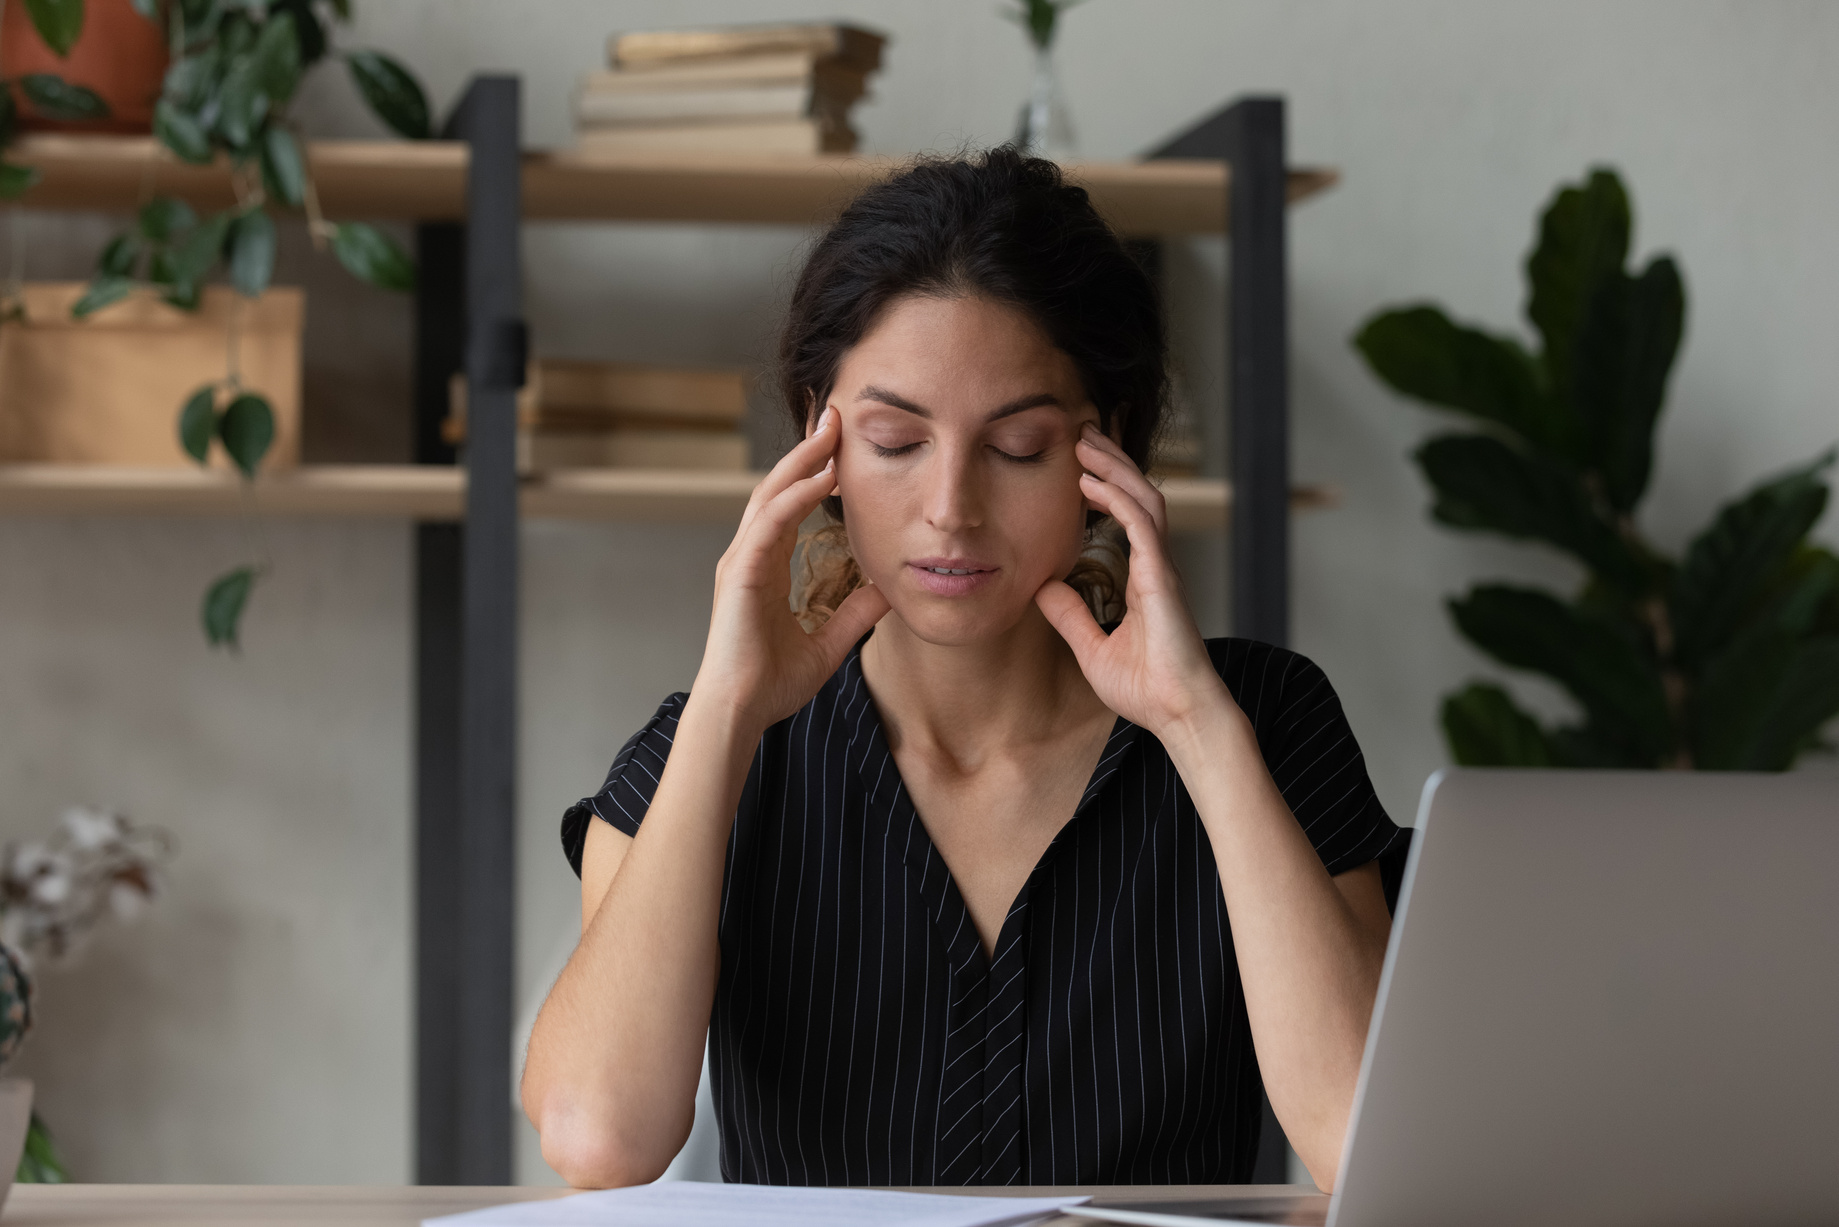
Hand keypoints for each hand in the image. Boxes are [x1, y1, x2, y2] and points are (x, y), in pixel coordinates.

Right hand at [693, 407, 890, 735]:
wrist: (740, 712)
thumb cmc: (772, 684)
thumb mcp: (829, 642)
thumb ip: (855, 613)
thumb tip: (888, 589)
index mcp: (764, 568)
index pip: (790, 507)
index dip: (813, 474)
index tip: (841, 448)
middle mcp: (750, 556)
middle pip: (778, 487)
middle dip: (807, 450)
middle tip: (836, 416)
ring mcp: (741, 561)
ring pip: (771, 493)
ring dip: (802, 459)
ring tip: (832, 428)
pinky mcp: (739, 572)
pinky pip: (769, 522)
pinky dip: (795, 494)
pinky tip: (823, 475)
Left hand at [1034, 423, 1237, 742]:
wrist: (1179, 714)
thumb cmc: (1146, 690)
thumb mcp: (1092, 648)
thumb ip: (1071, 616)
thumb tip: (1043, 588)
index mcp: (1144, 578)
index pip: (1129, 516)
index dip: (1108, 486)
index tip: (1080, 464)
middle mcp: (1156, 566)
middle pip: (1138, 496)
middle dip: (1111, 462)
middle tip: (1082, 433)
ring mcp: (1162, 569)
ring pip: (1144, 499)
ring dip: (1114, 468)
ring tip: (1085, 443)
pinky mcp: (1163, 579)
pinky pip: (1143, 526)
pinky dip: (1118, 499)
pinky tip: (1092, 484)